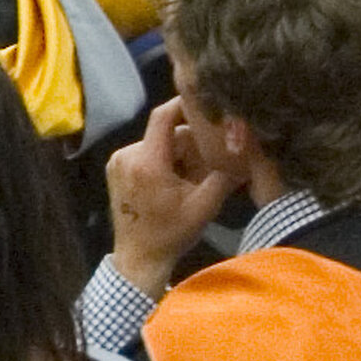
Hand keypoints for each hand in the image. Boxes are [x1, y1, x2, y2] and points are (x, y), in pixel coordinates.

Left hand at [103, 95, 235, 288]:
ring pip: (155, 143)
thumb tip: (245, 150)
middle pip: (163, 133)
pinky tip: (174, 178)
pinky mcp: (115, 168)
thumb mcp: (205, 205)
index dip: (184, 104)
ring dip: (175, 152)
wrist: (139, 257)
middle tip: (207, 157)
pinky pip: (144, 153)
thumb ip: (224, 174)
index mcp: (146, 162)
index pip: (163, 116)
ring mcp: (117, 161)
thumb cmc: (171, 233)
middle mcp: (127, 155)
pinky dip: (161, 159)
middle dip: (187, 141)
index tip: (204, 102)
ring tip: (191, 173)